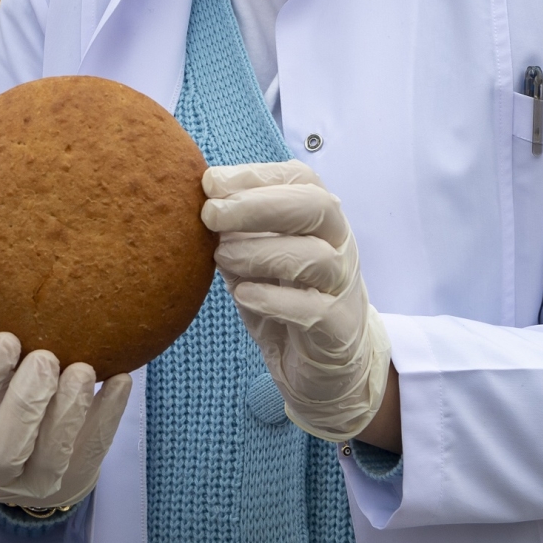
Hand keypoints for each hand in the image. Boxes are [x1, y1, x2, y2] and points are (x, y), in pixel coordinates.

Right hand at [0, 333, 131, 511]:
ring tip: (83, 370)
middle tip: (45, 358)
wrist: (28, 463)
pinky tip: (119, 380)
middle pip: (4, 449)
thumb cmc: (0, 405)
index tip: (7, 339)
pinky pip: (93, 453)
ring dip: (68, 413)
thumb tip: (18, 304)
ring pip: (51, 459)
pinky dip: (108, 416)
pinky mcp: (75, 481)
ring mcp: (33, 484)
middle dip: (26, 402)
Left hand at [201, 162, 391, 442]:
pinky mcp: (338, 330)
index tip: (210, 182)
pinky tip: (242, 294)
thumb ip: (235, 234)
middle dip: (259, 204)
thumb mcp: (257, 261)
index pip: (299, 179)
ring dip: (261, 252)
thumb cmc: (287, 300)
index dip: (255, 175)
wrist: (328, 367)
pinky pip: (313, 309)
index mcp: (321, 220)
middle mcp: (340, 246)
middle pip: (317, 207)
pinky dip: (274, 298)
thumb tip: (199, 206)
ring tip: (220, 257)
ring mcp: (343, 288)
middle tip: (211, 214)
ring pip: (316, 256)